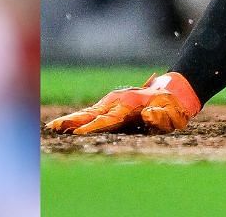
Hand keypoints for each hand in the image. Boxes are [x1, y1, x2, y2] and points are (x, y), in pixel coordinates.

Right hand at [44, 72, 200, 134]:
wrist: (173, 92)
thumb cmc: (172, 108)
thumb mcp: (172, 115)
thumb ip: (161, 117)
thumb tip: (149, 115)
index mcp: (128, 105)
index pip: (108, 119)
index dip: (93, 127)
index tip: (78, 133)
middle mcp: (116, 101)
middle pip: (91, 114)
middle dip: (73, 122)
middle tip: (55, 128)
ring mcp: (111, 101)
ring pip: (88, 112)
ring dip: (70, 120)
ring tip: (52, 128)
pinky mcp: (109, 104)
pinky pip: (90, 113)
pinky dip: (77, 119)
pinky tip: (64, 126)